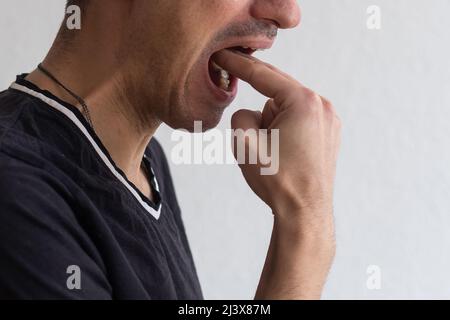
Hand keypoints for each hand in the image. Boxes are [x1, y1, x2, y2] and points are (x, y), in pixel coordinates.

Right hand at [214, 50, 340, 225]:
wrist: (304, 213)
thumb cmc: (278, 180)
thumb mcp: (244, 143)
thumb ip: (241, 115)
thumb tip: (253, 115)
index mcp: (303, 102)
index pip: (263, 75)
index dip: (238, 64)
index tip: (222, 55)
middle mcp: (321, 106)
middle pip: (276, 94)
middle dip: (259, 111)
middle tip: (252, 137)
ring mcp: (328, 121)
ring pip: (285, 109)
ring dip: (271, 124)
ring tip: (272, 155)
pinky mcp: (327, 135)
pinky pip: (297, 122)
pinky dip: (284, 130)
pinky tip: (282, 155)